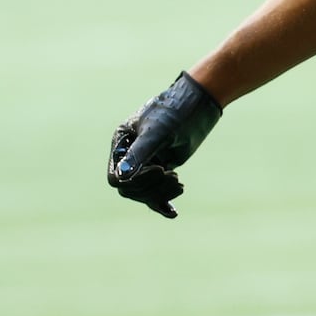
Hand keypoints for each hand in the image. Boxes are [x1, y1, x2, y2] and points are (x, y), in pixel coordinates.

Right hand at [107, 72, 222, 217]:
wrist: (199, 101)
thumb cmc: (177, 110)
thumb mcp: (158, 131)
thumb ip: (140, 153)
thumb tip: (121, 177)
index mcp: (121, 143)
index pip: (116, 177)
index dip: (135, 180)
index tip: (160, 169)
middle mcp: (130, 155)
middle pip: (130, 188)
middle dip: (151, 188)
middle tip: (175, 177)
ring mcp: (146, 162)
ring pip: (144, 193)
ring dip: (161, 193)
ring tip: (179, 183)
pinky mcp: (162, 167)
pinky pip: (156, 192)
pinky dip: (163, 203)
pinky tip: (172, 213)